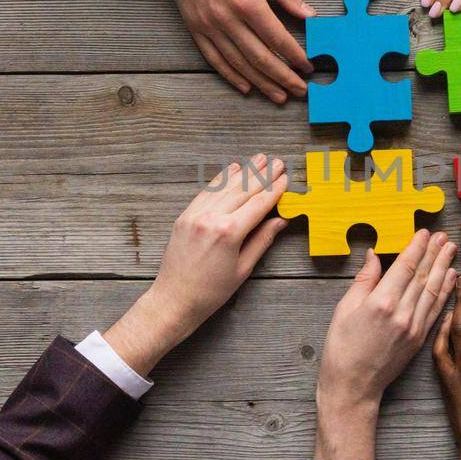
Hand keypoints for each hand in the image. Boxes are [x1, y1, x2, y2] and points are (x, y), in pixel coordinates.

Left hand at [103, 155, 289, 373]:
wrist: (175, 300)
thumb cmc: (211, 292)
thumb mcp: (243, 268)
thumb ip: (262, 240)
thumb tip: (280, 220)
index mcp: (229, 232)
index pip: (259, 204)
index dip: (274, 190)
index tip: (285, 179)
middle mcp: (211, 217)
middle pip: (243, 190)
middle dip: (262, 175)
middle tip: (277, 162)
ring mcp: (195, 214)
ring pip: (225, 186)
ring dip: (244, 171)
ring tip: (259, 159)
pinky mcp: (185, 216)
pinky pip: (207, 192)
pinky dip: (221, 179)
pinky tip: (233, 170)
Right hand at [157, 0, 315, 102]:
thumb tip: (308, 14)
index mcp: (247, 0)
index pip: (277, 37)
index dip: (295, 56)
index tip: (307, 66)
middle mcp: (227, 18)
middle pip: (260, 57)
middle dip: (282, 77)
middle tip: (299, 91)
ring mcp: (208, 26)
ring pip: (239, 63)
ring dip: (261, 83)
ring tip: (278, 95)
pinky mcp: (195, 28)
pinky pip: (214, 59)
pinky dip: (231, 76)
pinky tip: (246, 86)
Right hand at [315, 230, 457, 459]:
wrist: (353, 386)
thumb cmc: (341, 347)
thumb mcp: (344, 309)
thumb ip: (364, 280)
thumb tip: (375, 255)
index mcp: (381, 302)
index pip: (404, 267)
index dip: (416, 247)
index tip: (424, 233)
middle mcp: (402, 313)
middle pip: (423, 275)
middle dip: (434, 253)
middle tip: (443, 236)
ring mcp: (414, 327)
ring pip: (433, 290)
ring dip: (444, 268)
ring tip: (450, 250)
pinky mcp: (420, 339)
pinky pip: (436, 310)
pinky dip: (445, 292)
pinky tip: (451, 278)